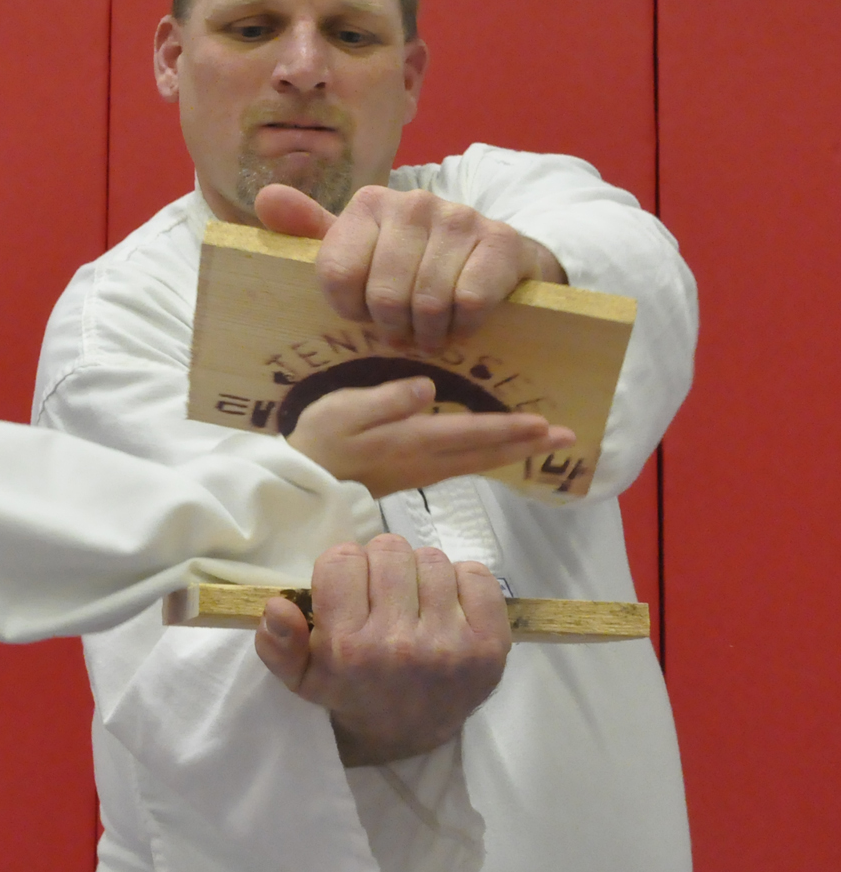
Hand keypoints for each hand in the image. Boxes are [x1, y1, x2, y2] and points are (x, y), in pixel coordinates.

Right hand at [254, 534, 511, 765]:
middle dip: (380, 566)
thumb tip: (276, 606)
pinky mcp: (490, 645)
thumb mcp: (301, 678)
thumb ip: (278, 644)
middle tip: (380, 593)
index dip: (341, 568)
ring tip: (412, 601)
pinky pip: (477, 575)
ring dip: (419, 573)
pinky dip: (461, 581)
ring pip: (431, 559)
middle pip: (389, 550)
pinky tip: (446, 605)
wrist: (408, 734)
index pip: (341, 559)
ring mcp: (450, 644)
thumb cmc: (350, 694)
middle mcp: (400, 645)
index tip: (346, 589)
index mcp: (349, 648)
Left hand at [255, 183, 565, 353]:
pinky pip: (469, 302)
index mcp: (368, 203)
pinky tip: (462, 321)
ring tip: (430, 332)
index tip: (363, 312)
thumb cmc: (415, 260)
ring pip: (426, 302)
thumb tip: (266, 197)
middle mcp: (413, 202)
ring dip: (429, 332)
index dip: (348, 308)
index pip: (336, 275)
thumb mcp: (360, 248)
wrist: (496, 258)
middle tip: (402, 331)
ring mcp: (459, 217)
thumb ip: (311, 232)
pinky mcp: (500, 241)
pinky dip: (465, 325)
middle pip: (382, 295)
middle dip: (392, 326)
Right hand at [287, 375, 573, 497]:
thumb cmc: (319, 438)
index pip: (469, 433)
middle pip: (485, 453)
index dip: (507, 428)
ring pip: (479, 462)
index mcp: (410, 440)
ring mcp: (422, 471)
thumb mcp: (343, 410)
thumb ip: (385, 400)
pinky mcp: (416, 475)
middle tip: (568, 437)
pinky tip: (500, 453)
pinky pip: (465, 465)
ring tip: (546, 443)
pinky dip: (490, 457)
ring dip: (515, 452)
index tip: (543, 423)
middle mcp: (425, 460)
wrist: (303, 482)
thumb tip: (429, 388)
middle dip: (526, 444)